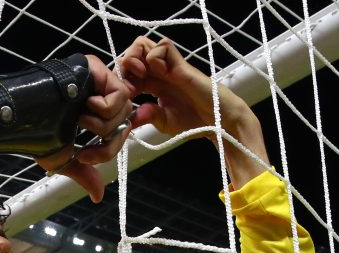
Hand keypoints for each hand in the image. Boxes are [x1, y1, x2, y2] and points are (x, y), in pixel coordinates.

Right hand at [36, 55, 134, 202]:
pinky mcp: (96, 68)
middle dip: (108, 143)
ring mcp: (96, 79)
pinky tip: (83, 106)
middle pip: (124, 120)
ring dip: (102, 126)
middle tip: (85, 151)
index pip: (118, 130)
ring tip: (79, 123)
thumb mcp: (65, 158)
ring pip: (124, 108)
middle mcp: (95, 93)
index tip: (87, 158)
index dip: (110, 148)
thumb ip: (85, 173)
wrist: (21, 117)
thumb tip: (98, 197)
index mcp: (90, 112)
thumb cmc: (36, 135)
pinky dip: (104, 108)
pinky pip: (119, 94)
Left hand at [120, 37, 267, 186]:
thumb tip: (129, 121)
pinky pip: (162, 46)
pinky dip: (153, 57)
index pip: (128, 72)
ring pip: (143, 44)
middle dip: (124, 66)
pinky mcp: (180, 64)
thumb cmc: (194, 120)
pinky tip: (157, 73)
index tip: (123, 98)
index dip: (120, 81)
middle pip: (132, 53)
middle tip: (129, 84)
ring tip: (140, 76)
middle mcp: (158, 72)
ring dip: (135, 57)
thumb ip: (148, 117)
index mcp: (152, 83)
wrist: (217, 120)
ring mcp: (168, 66)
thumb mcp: (164, 122)